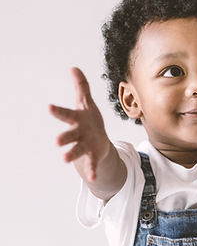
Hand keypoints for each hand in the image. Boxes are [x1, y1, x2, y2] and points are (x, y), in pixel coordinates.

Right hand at [49, 67, 111, 181]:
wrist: (98, 140)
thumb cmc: (89, 120)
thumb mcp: (87, 102)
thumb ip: (81, 86)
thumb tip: (74, 67)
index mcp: (77, 120)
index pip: (66, 114)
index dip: (58, 111)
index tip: (49, 107)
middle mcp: (78, 134)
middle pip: (69, 135)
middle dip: (64, 138)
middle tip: (57, 142)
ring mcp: (85, 145)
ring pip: (77, 150)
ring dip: (71, 154)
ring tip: (65, 159)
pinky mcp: (94, 156)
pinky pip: (92, 164)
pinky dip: (92, 171)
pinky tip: (93, 178)